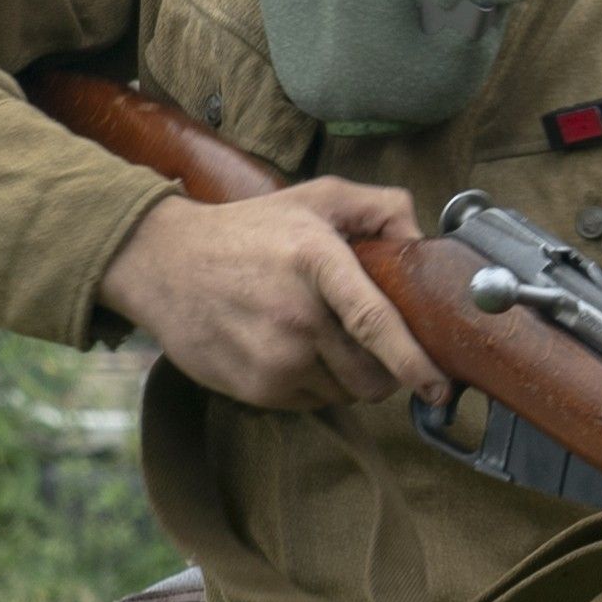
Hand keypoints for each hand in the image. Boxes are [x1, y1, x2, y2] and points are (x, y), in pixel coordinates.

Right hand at [97, 180, 448, 411]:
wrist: (161, 263)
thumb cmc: (247, 230)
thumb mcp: (315, 198)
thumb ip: (378, 206)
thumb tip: (420, 238)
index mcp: (316, 262)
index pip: (375, 322)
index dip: (414, 361)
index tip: (439, 386)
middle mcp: (295, 317)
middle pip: (371, 375)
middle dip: (385, 369)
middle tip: (369, 342)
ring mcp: (273, 358)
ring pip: (346, 394)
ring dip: (348, 376)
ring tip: (318, 336)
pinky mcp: (255, 389)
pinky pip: (313, 403)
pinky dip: (316, 385)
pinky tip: (291, 350)